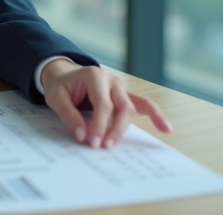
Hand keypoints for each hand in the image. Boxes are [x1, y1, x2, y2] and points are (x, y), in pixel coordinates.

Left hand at [40, 59, 171, 149]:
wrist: (63, 75)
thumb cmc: (60, 86)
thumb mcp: (56, 97)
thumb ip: (69, 114)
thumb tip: (83, 135)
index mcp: (94, 75)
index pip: (102, 104)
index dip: (99, 125)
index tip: (92, 142)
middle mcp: (112, 80)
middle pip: (121, 107)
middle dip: (113, 129)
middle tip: (101, 147)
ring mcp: (121, 88)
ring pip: (131, 109)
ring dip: (124, 129)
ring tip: (113, 144)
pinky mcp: (125, 97)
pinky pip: (144, 105)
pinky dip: (156, 116)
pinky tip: (167, 129)